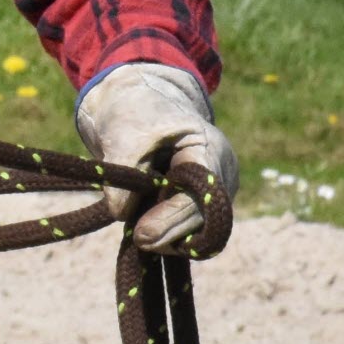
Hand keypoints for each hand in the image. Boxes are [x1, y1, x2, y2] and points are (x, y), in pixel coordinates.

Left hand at [75, 62, 238, 253]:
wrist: (136, 104)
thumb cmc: (135, 111)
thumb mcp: (123, 132)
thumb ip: (124, 170)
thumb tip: (121, 213)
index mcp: (209, 149)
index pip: (202, 196)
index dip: (173, 219)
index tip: (143, 234)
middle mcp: (221, 176)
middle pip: (203, 219)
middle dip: (169, 231)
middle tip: (138, 239)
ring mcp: (214, 194)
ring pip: (196, 230)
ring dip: (167, 234)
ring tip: (137, 229)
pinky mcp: (199, 206)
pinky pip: (187, 229)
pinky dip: (165, 231)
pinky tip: (144, 228)